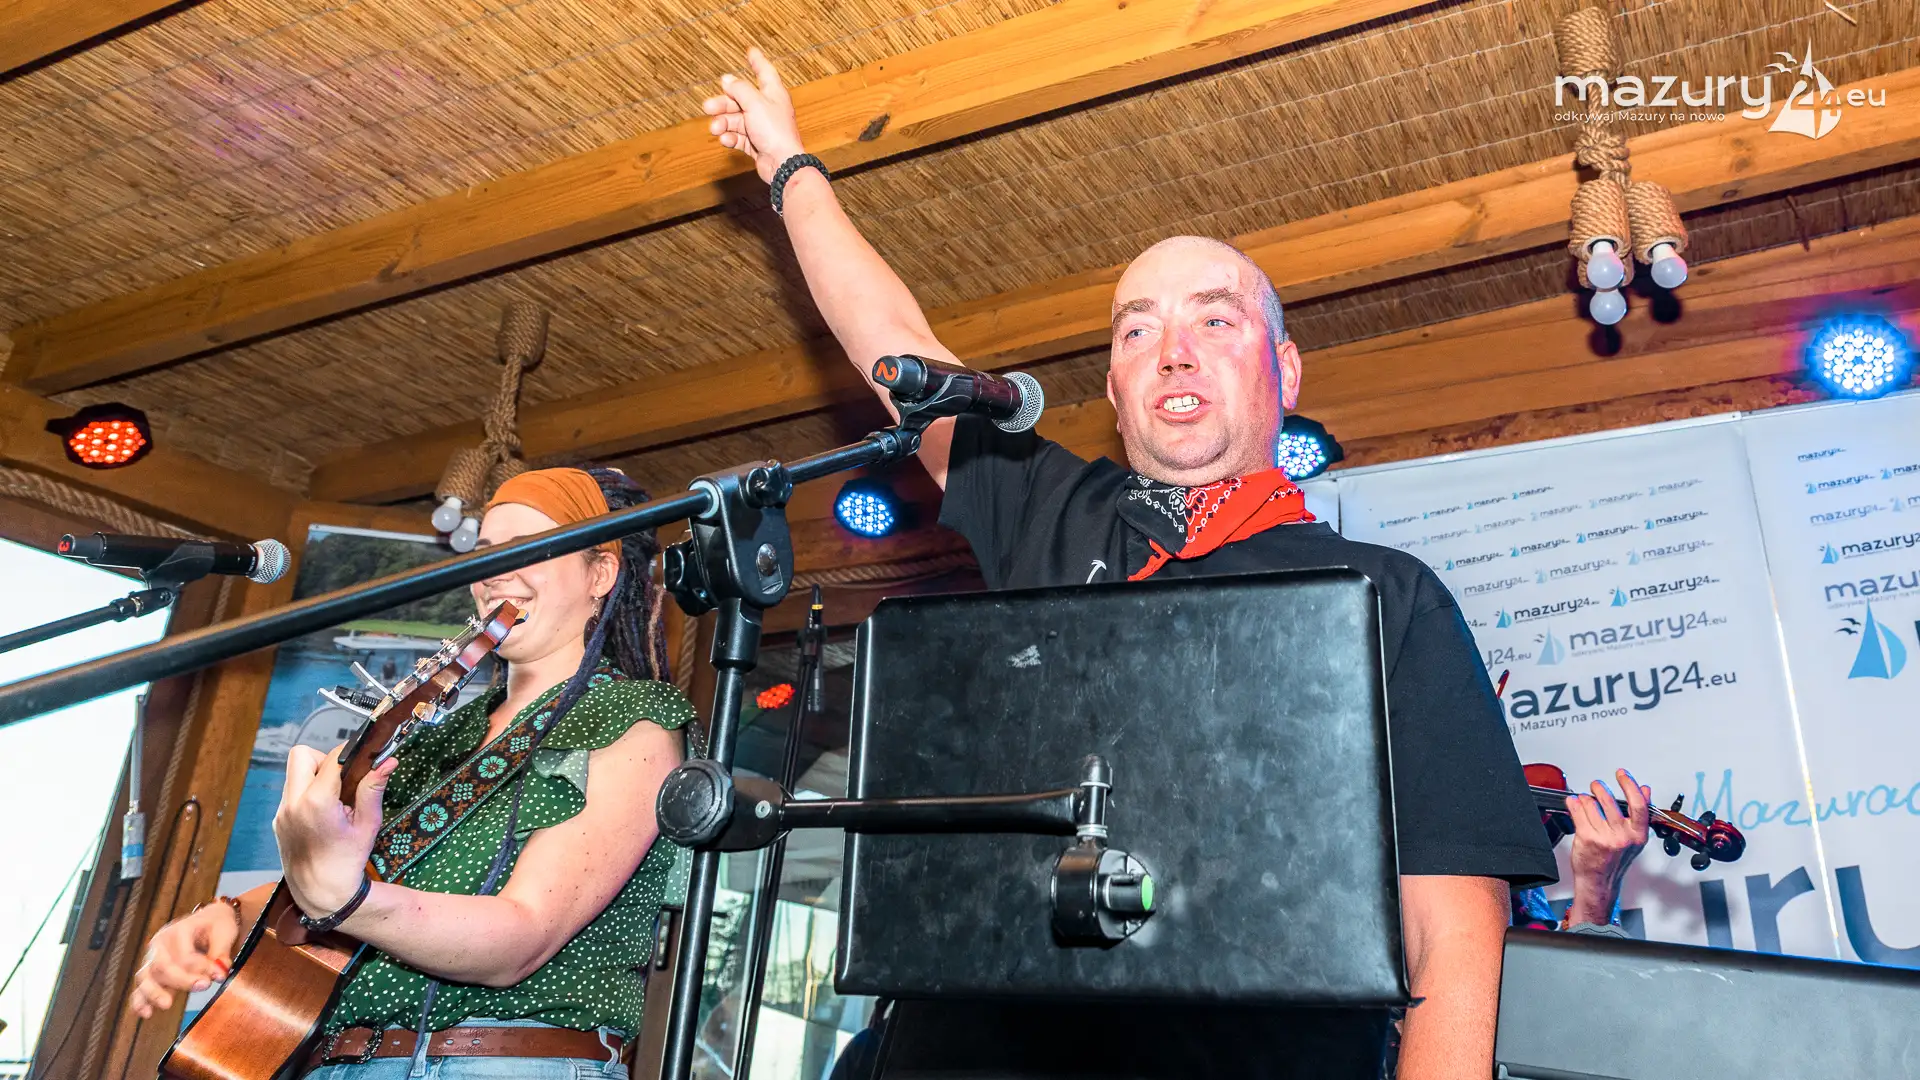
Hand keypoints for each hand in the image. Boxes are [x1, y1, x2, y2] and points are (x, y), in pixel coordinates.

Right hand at [128, 903, 239, 1018]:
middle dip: (182, 980)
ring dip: (155, 993)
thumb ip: (221, 953)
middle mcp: (160, 944)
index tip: (220, 975)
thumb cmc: (216, 925)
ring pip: (145, 977)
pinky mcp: (151, 972)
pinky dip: (140, 1001)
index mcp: (178, 930)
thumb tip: (220, 974)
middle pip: (162, 966)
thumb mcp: (224, 931)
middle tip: (204, 986)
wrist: (208, 920)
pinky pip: (140, 987)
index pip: (184, 954)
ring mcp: (152, 958)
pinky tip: (146, 1013)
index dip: (201, 967)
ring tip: (167, 1004)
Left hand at [273, 745, 393, 918]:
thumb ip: (373, 789)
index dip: (351, 753)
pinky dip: (307, 793)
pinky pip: (291, 792)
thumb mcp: (367, 824)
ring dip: (314, 776)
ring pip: (294, 773)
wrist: (321, 892)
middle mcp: (292, 803)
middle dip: (323, 759)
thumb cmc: (348, 859)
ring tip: (333, 799)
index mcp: (316, 802)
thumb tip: (388, 761)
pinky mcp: (278, 820)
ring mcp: (281, 812)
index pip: (332, 759)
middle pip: (301, 755)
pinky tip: (322, 814)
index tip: (363, 758)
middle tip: (341, 779)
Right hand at [703, 47, 805, 181]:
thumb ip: (740, 89)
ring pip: (736, 120)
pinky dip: (730, 138)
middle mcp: (768, 108)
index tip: (750, 51)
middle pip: (741, 99)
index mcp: (773, 93)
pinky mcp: (757, 144)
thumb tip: (728, 80)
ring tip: (715, 129)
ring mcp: (762, 127)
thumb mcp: (755, 103)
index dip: (757, 61)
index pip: (764, 71)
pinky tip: (726, 140)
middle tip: (708, 106)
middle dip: (723, 103)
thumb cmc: (775, 132)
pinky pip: (739, 137)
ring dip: (723, 123)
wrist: (782, 164)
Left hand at [1563, 768, 1650, 926]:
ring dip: (1586, 799)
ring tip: (1586, 802)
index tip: (1622, 774)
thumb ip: (1639, 814)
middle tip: (1597, 786)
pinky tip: (1574, 803)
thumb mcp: (1634, 838)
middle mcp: (1622, 836)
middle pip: (1609, 800)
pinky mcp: (1587, 838)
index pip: (1638, 804)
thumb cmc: (1615, 860)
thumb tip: (1645, 790)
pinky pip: (1577, 810)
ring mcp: (1604, 837)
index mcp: (1638, 834)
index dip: (1630, 785)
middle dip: (1599, 788)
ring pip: (1591, 803)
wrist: (1600, 881)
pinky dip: (1574, 803)